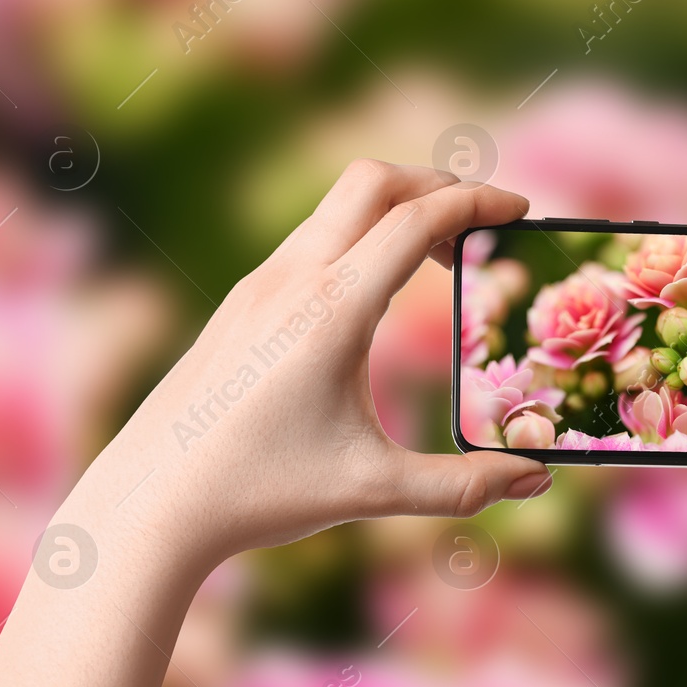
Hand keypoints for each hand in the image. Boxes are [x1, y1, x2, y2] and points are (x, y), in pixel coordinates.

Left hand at [63, 159, 550, 572]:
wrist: (146, 506)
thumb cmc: (259, 495)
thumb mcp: (374, 490)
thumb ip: (465, 485)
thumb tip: (539, 481)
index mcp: (331, 311)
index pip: (417, 220)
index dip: (479, 203)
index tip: (523, 210)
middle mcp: (291, 280)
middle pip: (374, 180)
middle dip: (438, 184)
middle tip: (485, 221)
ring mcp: (257, 287)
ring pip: (336, 207)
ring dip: (395, 211)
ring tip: (441, 258)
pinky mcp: (239, 305)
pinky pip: (311, 240)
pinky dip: (360, 239)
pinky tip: (377, 294)